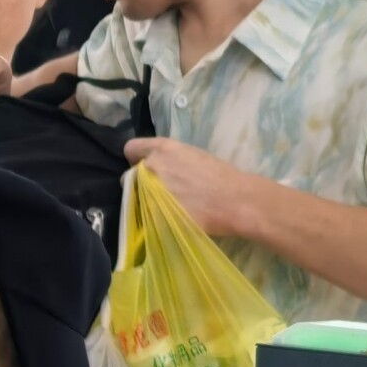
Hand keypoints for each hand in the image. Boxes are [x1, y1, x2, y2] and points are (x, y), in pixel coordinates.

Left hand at [124, 139, 255, 237]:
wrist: (237, 201)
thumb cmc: (223, 176)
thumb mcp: (193, 156)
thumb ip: (171, 160)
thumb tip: (163, 169)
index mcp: (162, 149)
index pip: (131, 149)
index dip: (137, 159)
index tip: (146, 167)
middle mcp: (151, 167)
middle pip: (130, 176)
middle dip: (142, 182)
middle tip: (161, 190)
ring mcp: (149, 192)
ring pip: (137, 198)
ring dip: (148, 200)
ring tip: (170, 206)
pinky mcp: (153, 215)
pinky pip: (147, 216)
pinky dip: (157, 218)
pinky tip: (174, 217)